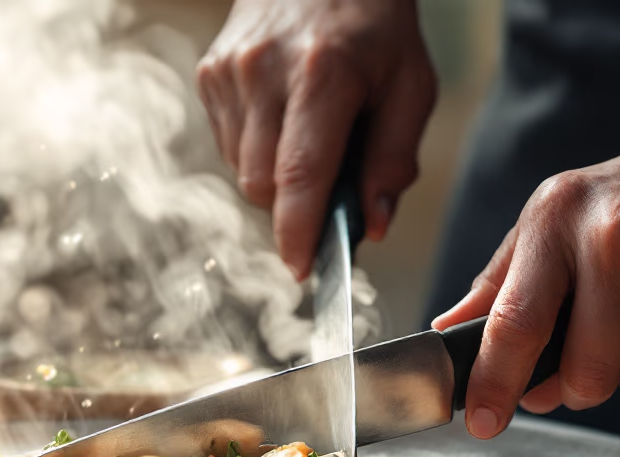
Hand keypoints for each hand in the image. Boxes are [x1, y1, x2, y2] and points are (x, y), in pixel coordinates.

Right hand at [197, 0, 436, 278]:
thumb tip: (372, 226)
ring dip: (275, 178)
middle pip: (263, 186)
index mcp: (322, 74)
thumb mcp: (411, 82)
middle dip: (294, 205)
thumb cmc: (374, 22)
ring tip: (308, 138)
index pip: (299, 176)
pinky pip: (228, 144)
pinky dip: (256, 150)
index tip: (303, 269)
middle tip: (329, 188)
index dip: (298, 233)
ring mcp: (228, 72)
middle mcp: (264, 72)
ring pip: (242, 170)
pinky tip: (282, 119)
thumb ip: (394, 159)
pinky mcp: (209, 74)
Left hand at [433, 79, 619, 439]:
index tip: (480, 422)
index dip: (493, 382)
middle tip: (598, 353)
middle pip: (582, 372)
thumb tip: (448, 330)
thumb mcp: (562, 215)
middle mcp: (613, 239)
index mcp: (558, 219)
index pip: (513, 321)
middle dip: (583, 385)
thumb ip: (503, 279)